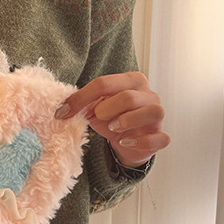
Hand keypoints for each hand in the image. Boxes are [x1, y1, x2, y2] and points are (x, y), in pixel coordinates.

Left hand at [55, 71, 169, 167]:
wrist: (125, 142)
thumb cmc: (111, 118)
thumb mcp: (93, 108)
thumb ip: (81, 103)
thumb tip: (62, 107)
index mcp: (131, 81)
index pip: (104, 83)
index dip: (80, 98)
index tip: (63, 112)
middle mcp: (149, 95)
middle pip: (128, 97)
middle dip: (106, 109)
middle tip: (99, 117)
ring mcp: (158, 115)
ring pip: (152, 111)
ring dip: (126, 121)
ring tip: (113, 127)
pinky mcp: (161, 136)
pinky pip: (160, 138)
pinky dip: (140, 141)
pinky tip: (125, 142)